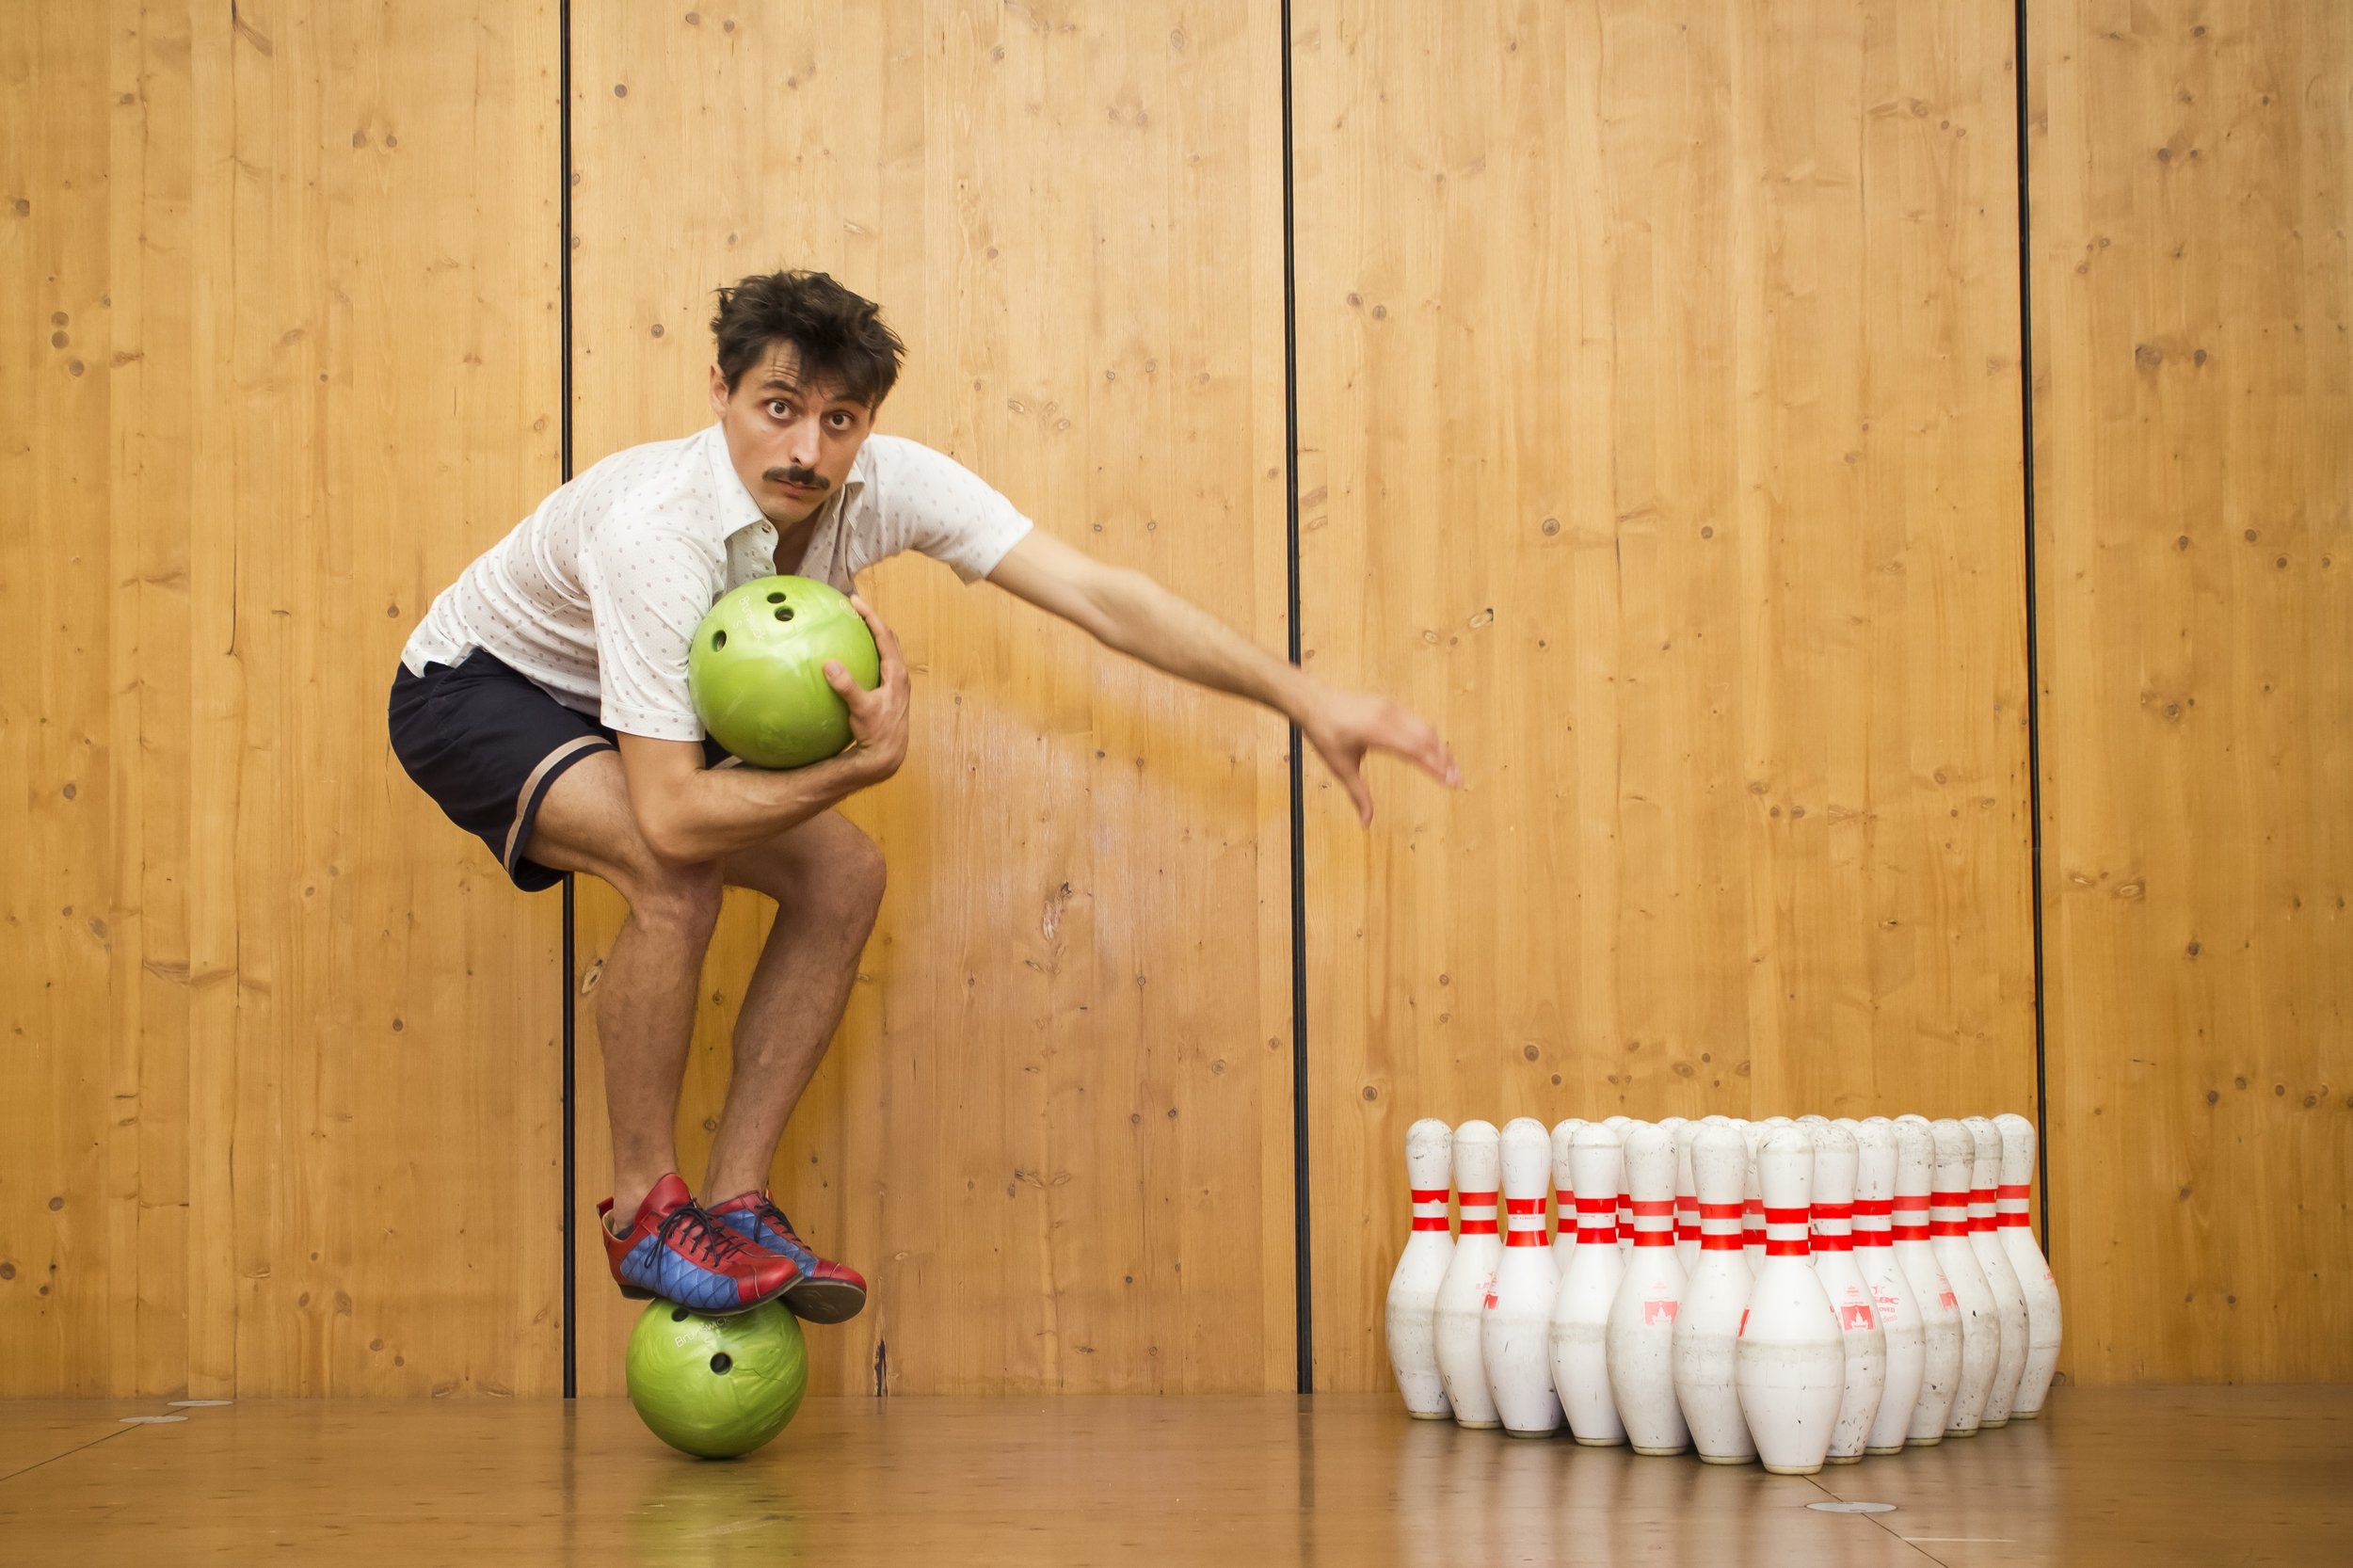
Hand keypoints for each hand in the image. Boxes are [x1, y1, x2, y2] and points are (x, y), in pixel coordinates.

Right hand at [826, 594, 910, 781]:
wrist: (887, 754)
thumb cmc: (877, 733)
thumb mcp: (860, 709)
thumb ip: (846, 686)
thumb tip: (829, 664)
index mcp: (896, 673)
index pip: (884, 635)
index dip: (871, 616)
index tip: (855, 601)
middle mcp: (900, 675)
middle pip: (888, 638)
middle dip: (873, 620)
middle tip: (855, 607)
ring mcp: (896, 683)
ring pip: (887, 650)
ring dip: (874, 635)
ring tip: (855, 625)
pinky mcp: (890, 691)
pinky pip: (880, 663)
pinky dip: (870, 652)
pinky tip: (852, 657)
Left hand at [1301, 687, 1458, 824]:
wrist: (1315, 702)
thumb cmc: (1326, 734)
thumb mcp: (1341, 768)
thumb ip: (1358, 795)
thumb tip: (1366, 823)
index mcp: (1377, 732)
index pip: (1415, 750)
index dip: (1436, 766)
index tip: (1451, 782)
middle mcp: (1389, 717)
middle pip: (1427, 738)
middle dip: (1445, 759)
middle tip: (1457, 781)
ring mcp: (1392, 708)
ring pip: (1425, 728)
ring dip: (1441, 748)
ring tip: (1451, 769)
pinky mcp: (1392, 706)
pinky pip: (1417, 721)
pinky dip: (1431, 738)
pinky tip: (1435, 751)